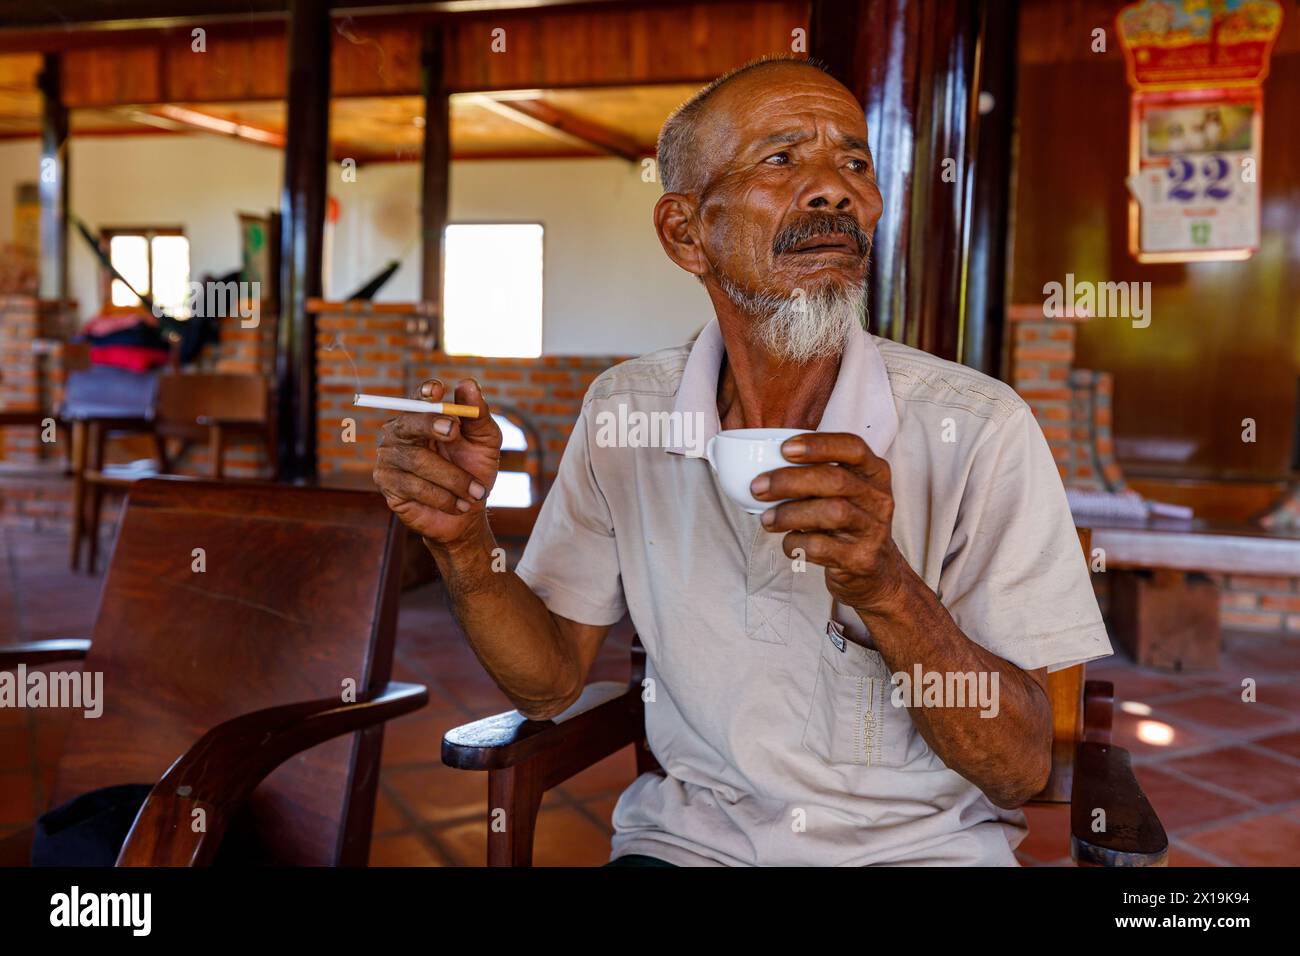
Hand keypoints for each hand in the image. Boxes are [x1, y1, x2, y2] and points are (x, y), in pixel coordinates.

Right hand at [373, 378, 501, 547]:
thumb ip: (478, 414)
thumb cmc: (475, 470)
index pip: (419, 399)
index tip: (437, 391)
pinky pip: (413, 486)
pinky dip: (443, 496)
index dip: (424, 394)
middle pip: (409, 423)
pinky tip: (459, 505)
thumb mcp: (485, 441)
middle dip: (431, 425)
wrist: (468, 512)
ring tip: (476, 492)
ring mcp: (389, 457)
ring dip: (453, 478)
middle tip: (454, 430)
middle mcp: (400, 432)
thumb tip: (467, 383)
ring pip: (418, 460)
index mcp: (423, 416)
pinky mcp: (387, 483)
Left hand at [750, 432, 908, 615]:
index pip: (853, 447)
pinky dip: (796, 543)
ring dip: (789, 514)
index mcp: (874, 473)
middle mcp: (878, 498)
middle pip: (836, 480)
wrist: (874, 572)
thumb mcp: (844, 492)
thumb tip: (764, 468)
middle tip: (758, 487)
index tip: (785, 449)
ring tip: (767, 519)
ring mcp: (873, 529)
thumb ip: (816, 475)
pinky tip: (788, 542)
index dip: (819, 445)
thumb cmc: (847, 522)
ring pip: (831, 513)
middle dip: (790, 481)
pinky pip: (821, 547)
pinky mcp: (861, 559)